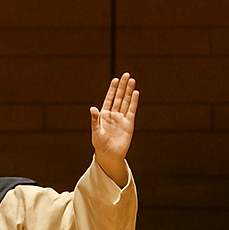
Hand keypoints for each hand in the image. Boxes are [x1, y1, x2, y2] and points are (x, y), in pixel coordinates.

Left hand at [91, 72, 137, 186]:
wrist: (109, 155)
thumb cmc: (100, 144)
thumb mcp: (96, 132)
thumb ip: (95, 120)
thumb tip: (92, 108)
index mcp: (104, 115)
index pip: (109, 99)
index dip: (112, 90)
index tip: (115, 80)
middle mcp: (113, 115)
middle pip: (119, 97)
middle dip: (122, 86)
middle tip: (126, 75)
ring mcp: (122, 118)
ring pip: (126, 102)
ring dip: (129, 91)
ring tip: (132, 80)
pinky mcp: (129, 123)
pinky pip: (132, 110)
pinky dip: (134, 102)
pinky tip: (135, 93)